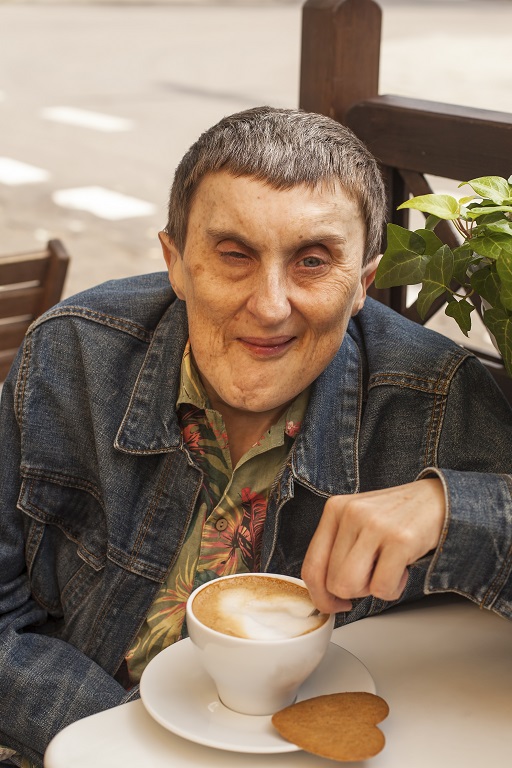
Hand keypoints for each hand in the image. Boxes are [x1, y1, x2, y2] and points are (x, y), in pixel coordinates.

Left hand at [302, 479, 445, 613]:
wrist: (436, 499)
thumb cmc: (395, 517)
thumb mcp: (357, 521)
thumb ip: (337, 549)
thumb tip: (323, 594)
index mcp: (335, 509)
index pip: (311, 565)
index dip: (320, 595)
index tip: (333, 603)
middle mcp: (351, 514)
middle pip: (332, 582)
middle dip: (352, 591)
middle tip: (371, 577)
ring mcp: (375, 526)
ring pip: (351, 586)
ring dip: (370, 590)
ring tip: (385, 570)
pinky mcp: (400, 540)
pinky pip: (382, 588)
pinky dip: (393, 588)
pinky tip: (401, 568)